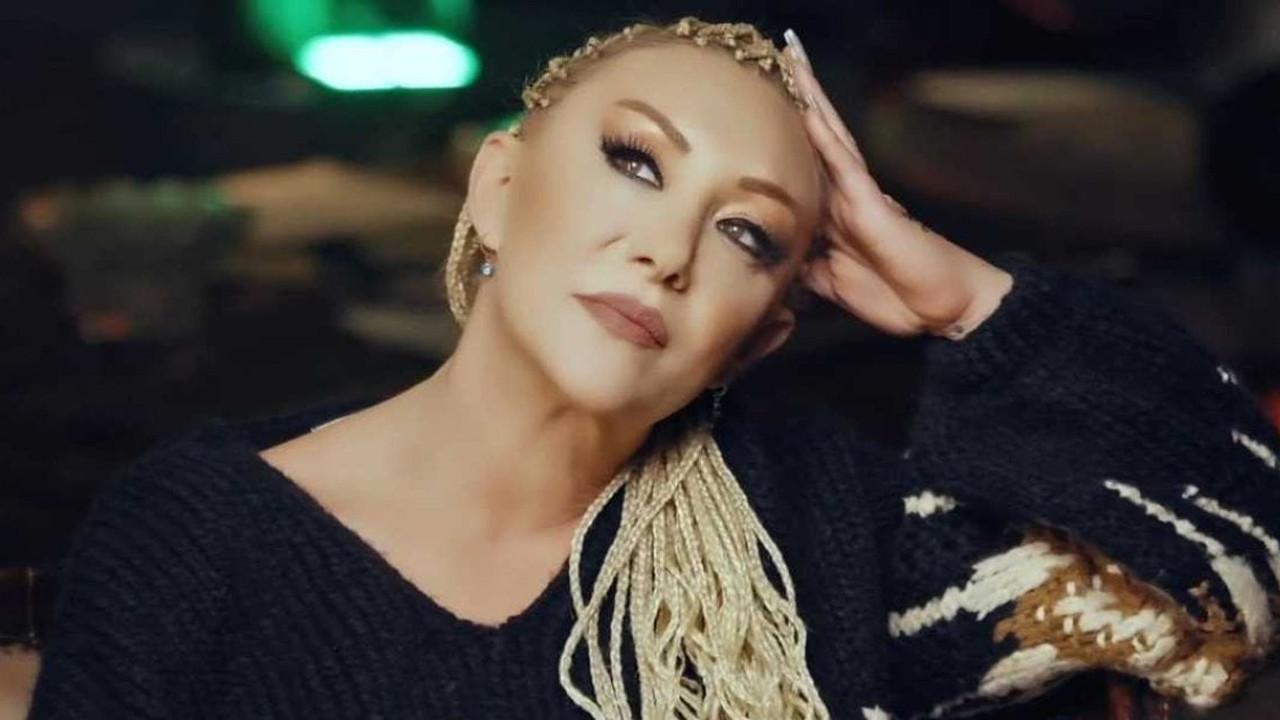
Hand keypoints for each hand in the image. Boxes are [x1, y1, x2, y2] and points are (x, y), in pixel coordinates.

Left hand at [783, 30, 1012, 339]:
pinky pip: (845, 164)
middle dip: (798, 97)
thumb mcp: (830, 283)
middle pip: (815, 135)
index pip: (803, 164)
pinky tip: (809, 111)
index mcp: (832, 213)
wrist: (938, 308)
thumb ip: (803, 265)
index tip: (758, 103)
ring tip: (793, 58)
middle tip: (780, 52)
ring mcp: (857, 195)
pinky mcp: (872, 204)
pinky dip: (825, 138)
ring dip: (811, 98)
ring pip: (829, 136)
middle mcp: (843, 195)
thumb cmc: (893, 295)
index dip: (783, 132)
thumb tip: (772, 258)